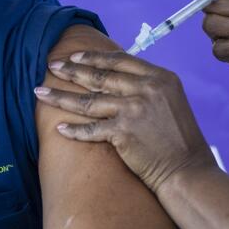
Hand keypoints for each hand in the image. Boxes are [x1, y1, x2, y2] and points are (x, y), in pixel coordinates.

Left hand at [35, 52, 213, 193]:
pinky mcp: (123, 132)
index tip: (76, 56)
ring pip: (88, 100)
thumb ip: (148, 88)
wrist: (187, 171)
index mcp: (160, 77)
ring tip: (41, 92)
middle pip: (100, 76)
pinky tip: (59, 128)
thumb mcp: (171, 101)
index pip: (120, 60)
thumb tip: (119, 79)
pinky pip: (91, 129)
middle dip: (72, 70)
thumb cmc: (180, 140)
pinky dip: (74, 130)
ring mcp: (134, 109)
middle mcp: (147, 89)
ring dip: (61, 97)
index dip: (94, 57)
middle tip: (52, 66)